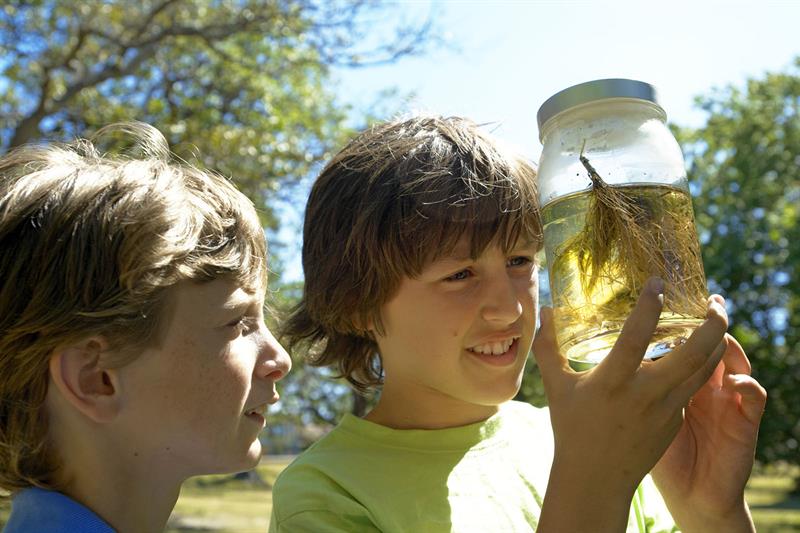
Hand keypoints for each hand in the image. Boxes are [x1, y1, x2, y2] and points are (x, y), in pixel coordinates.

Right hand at [534, 278, 727, 531]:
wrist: (596, 478)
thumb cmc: (572, 427)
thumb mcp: (556, 386)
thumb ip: (549, 347)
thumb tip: (544, 310)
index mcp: (612, 382)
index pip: (637, 336)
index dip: (650, 306)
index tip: (659, 281)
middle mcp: (645, 394)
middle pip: (694, 353)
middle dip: (713, 323)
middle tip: (716, 300)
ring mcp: (665, 409)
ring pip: (705, 369)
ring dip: (717, 341)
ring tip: (717, 318)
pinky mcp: (675, 420)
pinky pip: (693, 385)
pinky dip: (701, 363)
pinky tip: (697, 349)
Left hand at [651, 297, 766, 532]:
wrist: (687, 494)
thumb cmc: (656, 454)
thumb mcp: (641, 414)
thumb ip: (630, 386)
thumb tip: (600, 360)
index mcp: (678, 382)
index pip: (681, 346)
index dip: (681, 325)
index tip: (672, 299)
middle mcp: (705, 387)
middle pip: (712, 348)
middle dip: (712, 325)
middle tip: (710, 302)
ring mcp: (726, 403)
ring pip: (737, 365)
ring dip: (732, 348)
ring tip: (722, 331)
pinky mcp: (744, 424)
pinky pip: (753, 399)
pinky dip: (747, 387)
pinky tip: (735, 382)